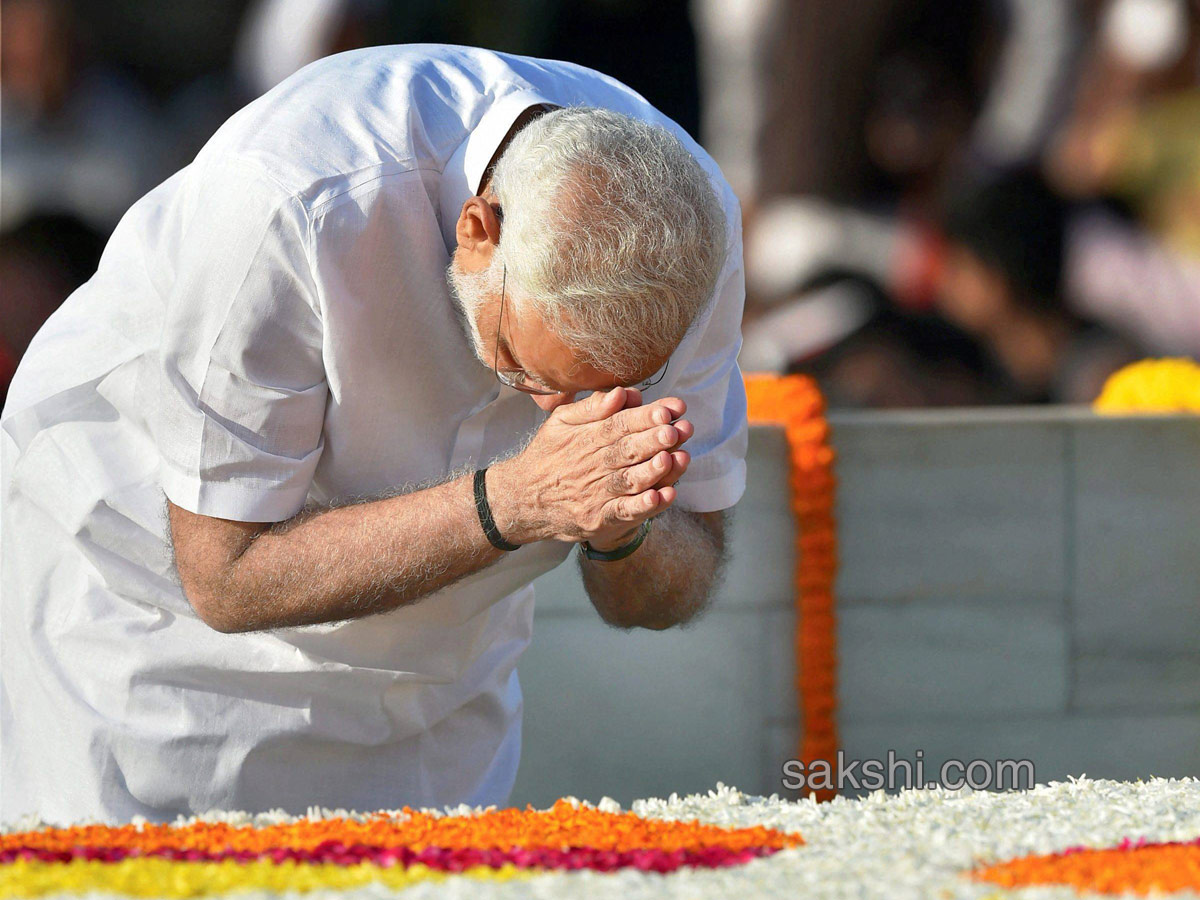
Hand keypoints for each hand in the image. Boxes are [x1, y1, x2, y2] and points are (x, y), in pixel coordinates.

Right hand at [489, 387, 691, 545]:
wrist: (521, 499)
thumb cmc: (548, 455)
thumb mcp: (561, 422)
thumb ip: (592, 407)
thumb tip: (622, 393)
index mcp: (586, 438)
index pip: (618, 425)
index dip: (643, 418)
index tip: (667, 411)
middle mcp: (592, 465)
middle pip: (626, 451)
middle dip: (652, 441)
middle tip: (676, 431)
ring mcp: (595, 494)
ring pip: (627, 481)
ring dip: (651, 472)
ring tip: (671, 460)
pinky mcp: (598, 519)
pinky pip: (622, 512)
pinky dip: (641, 506)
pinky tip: (659, 498)